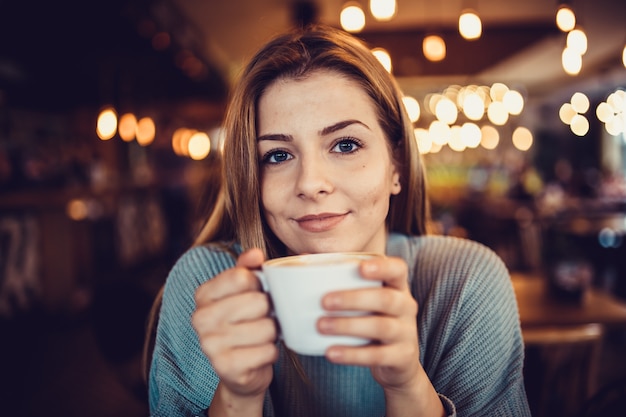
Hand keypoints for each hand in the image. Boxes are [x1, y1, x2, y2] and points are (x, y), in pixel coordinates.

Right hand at [192, 248, 277, 400]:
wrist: (240, 370)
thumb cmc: (245, 323)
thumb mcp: (244, 292)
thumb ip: (248, 268)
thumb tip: (255, 254)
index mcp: (203, 294)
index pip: (243, 276)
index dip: (260, 285)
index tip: (256, 295)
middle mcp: (201, 318)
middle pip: (258, 302)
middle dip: (269, 312)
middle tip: (262, 319)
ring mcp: (210, 344)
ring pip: (266, 328)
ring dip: (272, 333)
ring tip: (261, 336)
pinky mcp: (226, 367)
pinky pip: (268, 351)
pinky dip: (271, 353)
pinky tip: (260, 354)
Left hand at [317, 255, 420, 390]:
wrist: (398, 363)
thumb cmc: (373, 320)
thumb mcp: (367, 301)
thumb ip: (345, 283)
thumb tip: (303, 260)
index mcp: (398, 287)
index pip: (398, 270)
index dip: (382, 267)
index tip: (360, 268)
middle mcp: (406, 307)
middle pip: (386, 299)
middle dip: (353, 299)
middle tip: (324, 302)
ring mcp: (406, 333)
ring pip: (381, 327)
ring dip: (348, 325)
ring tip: (321, 326)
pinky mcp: (401, 357)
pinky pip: (377, 355)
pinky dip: (352, 354)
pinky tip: (331, 352)